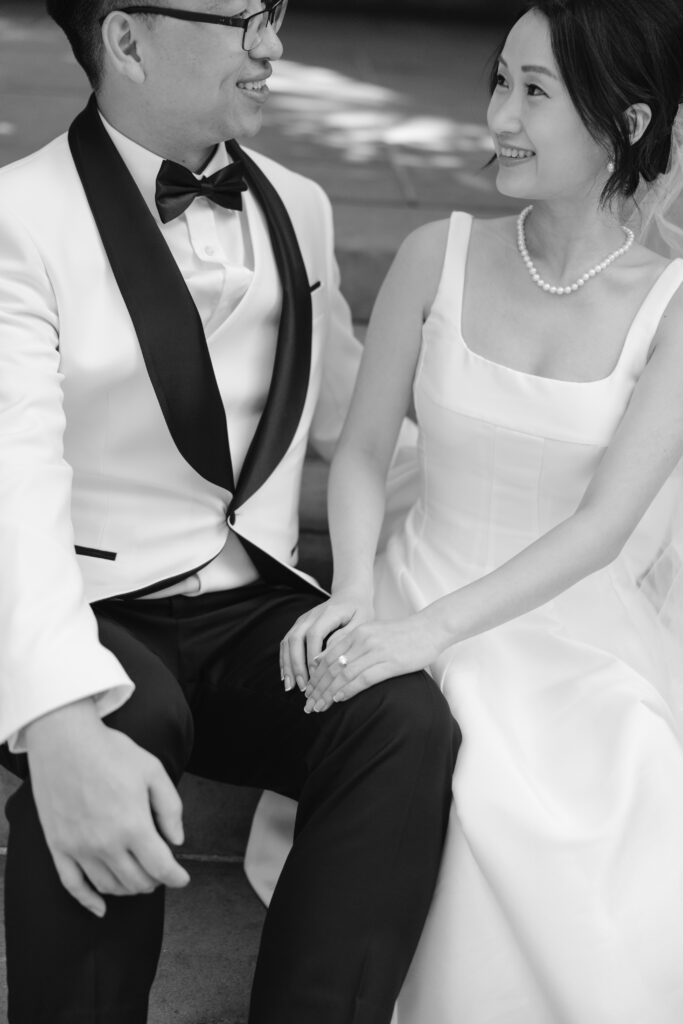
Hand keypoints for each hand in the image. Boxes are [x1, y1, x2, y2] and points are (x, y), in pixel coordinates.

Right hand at [26, 699, 189, 917]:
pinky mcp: (58, 846)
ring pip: (109, 887)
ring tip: (139, 878)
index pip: (161, 867)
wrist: (64, 740)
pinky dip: (89, 901)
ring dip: (129, 889)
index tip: (183, 878)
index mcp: (133, 825)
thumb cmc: (111, 751)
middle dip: (154, 881)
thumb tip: (177, 840)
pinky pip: (73, 885)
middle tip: (160, 871)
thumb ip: (170, 808)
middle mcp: (106, 844)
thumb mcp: (152, 771)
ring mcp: (79, 848)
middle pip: (137, 882)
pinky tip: (101, 908)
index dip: (177, 877)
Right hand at [280, 590, 373, 691]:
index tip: (316, 675)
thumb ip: (346, 637)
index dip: (312, 655)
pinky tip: (286, 676)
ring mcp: (302, 620)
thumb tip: (327, 656)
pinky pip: (286, 643)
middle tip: (302, 686)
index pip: (315, 634)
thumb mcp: (362, 622)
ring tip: (290, 686)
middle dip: (296, 664)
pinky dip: (284, 660)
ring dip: (288, 665)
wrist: (350, 595)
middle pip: (296, 638)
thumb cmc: (359, 611)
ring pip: (288, 642)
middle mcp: (311, 615)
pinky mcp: (299, 626)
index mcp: (329, 613)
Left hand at [303, 612, 444, 712]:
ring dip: (328, 693)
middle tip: (308, 704)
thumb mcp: (373, 632)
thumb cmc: (403, 634)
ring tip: (319, 706)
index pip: (328, 657)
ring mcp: (376, 651)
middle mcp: (363, 640)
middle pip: (331, 667)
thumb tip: (331, 661)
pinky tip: (338, 699)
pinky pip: (363, 678)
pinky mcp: (390, 663)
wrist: (430, 628)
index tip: (308, 692)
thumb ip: (353, 644)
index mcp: (357, 632)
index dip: (315, 676)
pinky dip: (348, 690)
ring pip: (343, 675)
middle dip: (317, 688)